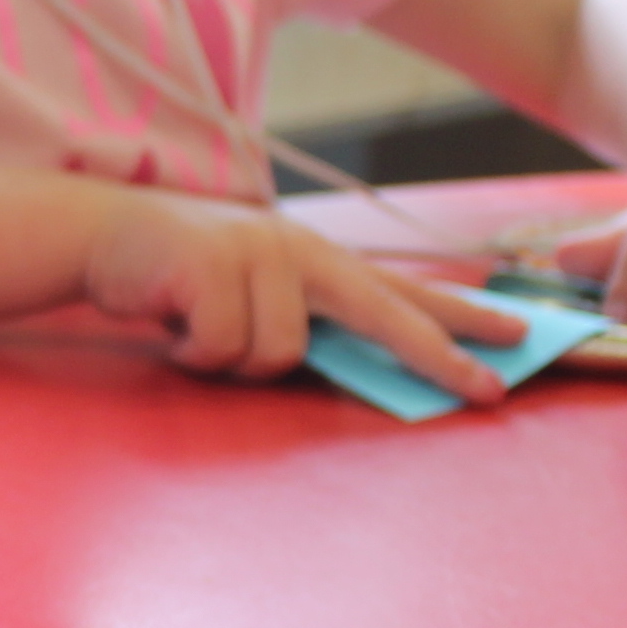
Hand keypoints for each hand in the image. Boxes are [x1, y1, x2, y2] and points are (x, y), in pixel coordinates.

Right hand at [80, 188, 527, 400]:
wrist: (106, 235)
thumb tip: (363, 363)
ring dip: (232, 361)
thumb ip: (306, 317)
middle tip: (487, 392)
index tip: (520, 341)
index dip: (463, 316)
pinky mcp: (213, 266)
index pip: (403, 289)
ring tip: (199, 333)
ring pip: (279, 352)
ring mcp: (259, 254)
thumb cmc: (181, 275)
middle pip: (386, 312)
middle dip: (438, 356)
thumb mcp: (255, 288)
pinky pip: (224, 346)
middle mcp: (300, 250)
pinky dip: (193, 353)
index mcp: (318, 259)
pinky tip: (174, 326)